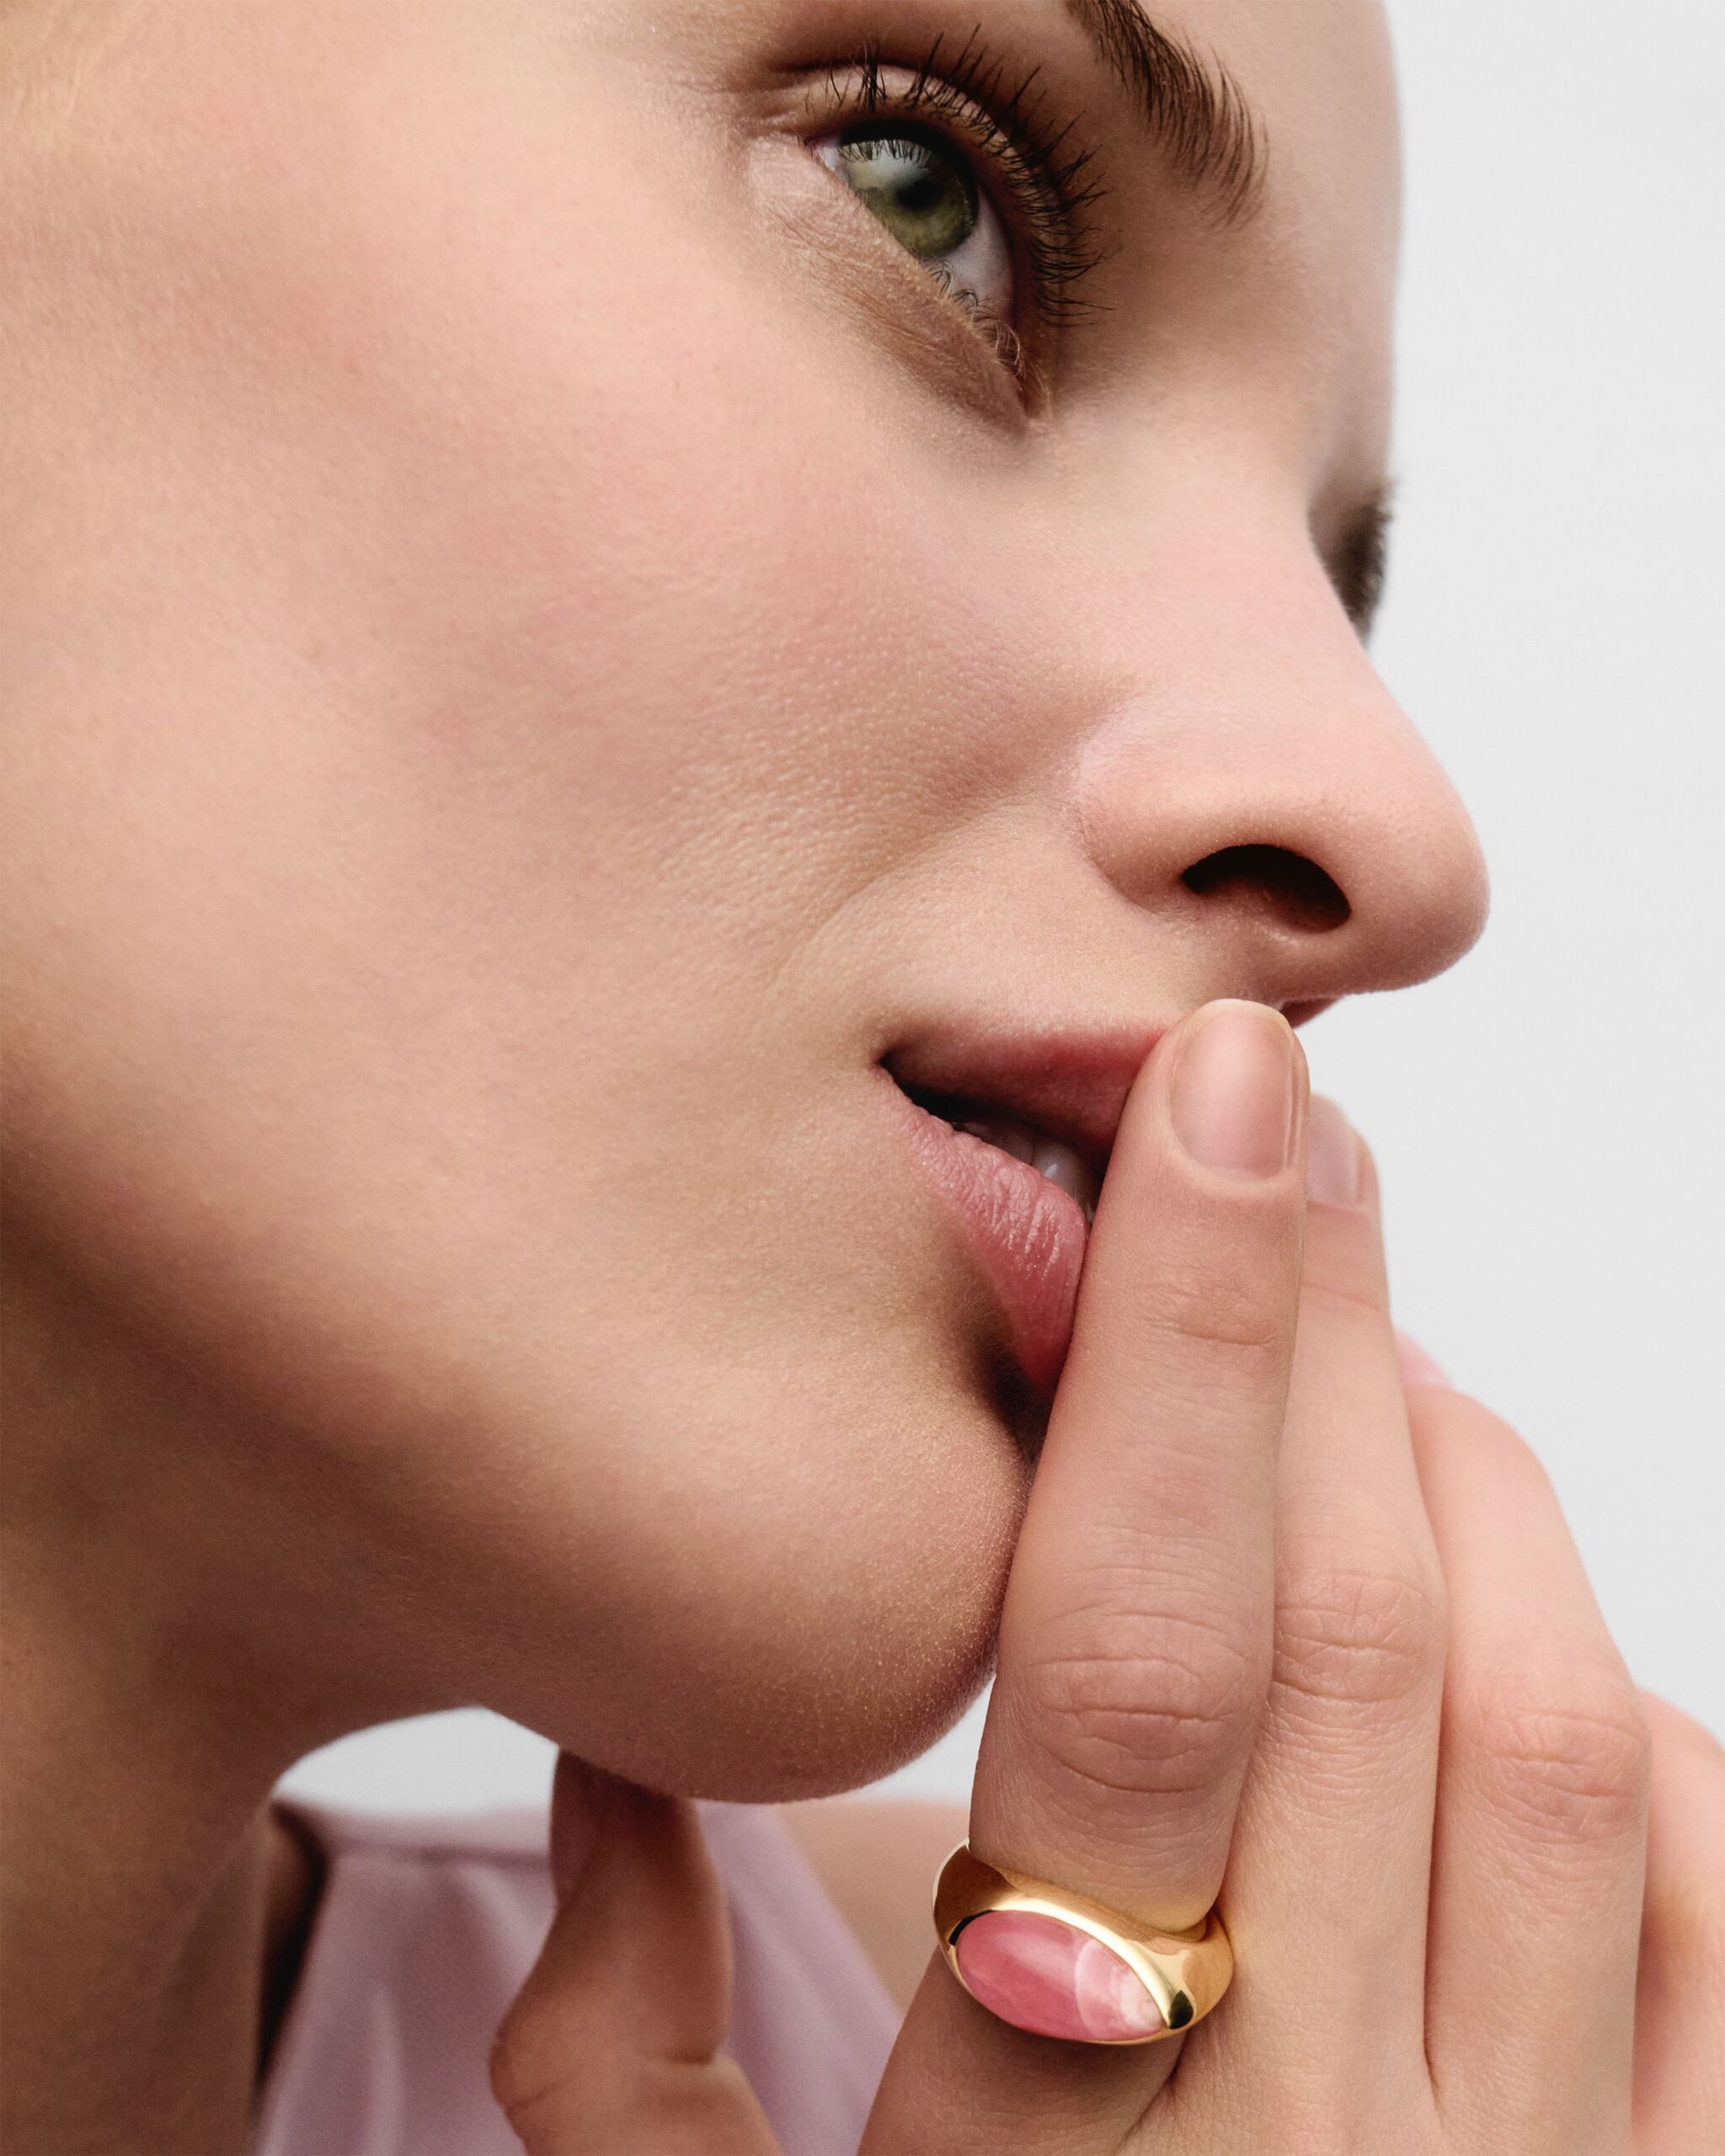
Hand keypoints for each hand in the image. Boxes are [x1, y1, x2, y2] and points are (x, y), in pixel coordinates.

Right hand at [489, 1002, 1723, 2153]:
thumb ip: (619, 2053)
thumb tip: (628, 1748)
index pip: (1144, 1661)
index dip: (1182, 1351)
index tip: (1209, 1103)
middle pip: (1362, 1636)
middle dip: (1325, 1326)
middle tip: (1278, 1135)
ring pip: (1555, 1730)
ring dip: (1464, 1478)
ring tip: (1359, 1357)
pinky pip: (1715, 1904)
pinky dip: (1624, 1704)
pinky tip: (1515, 1623)